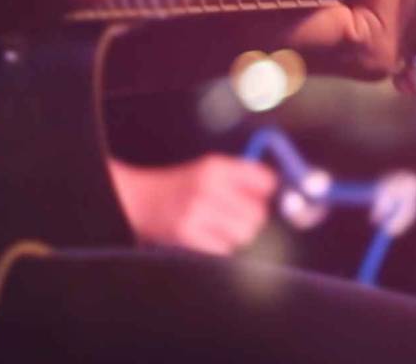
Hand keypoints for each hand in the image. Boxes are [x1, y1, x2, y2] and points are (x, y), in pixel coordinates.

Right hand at [106, 154, 277, 254]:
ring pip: (243, 233)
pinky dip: (220, 246)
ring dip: (236, 234)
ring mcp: (196, 211)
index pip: (264, 181)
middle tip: (239, 216)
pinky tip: (207, 236)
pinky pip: (223, 248)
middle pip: (257, 213)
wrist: (139, 200)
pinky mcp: (186, 234)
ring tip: (220, 226)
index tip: (261, 196)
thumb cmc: (181, 186)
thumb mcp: (208, 170)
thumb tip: (276, 188)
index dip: (266, 192)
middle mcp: (207, 186)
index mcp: (215, 167)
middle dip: (252, 218)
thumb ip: (241, 177)